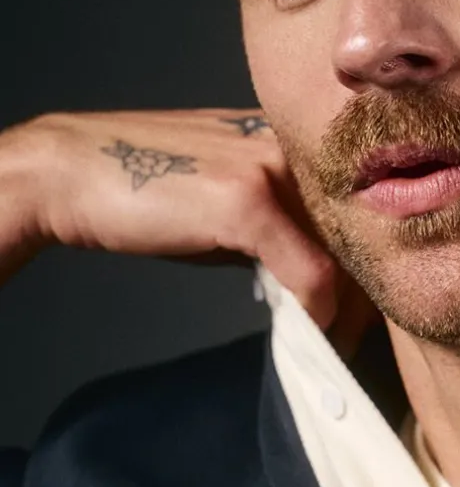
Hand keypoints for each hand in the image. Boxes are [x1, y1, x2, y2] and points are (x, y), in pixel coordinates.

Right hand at [0, 107, 372, 340]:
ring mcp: (271, 169)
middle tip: (357, 339)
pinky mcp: (247, 200)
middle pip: (360, 229)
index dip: (364, 261)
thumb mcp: (225, 203)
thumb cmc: (142, 189)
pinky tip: (309, 333)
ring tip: (337, 346)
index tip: (361, 308)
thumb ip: (277, 224)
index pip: (354, 206)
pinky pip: (310, 272)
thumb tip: (317, 277)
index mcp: (288, 140)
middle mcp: (290, 145)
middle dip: (365, 292)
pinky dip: (316, 313)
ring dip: (346, 312)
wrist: (68, 172)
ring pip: (345, 253)